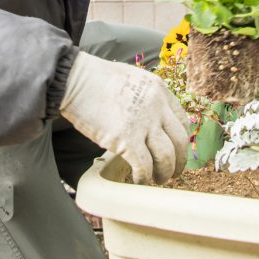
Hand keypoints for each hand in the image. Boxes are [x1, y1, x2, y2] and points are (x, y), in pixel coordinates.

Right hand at [60, 52, 189, 184]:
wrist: (75, 80)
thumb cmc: (97, 79)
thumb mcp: (132, 79)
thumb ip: (146, 97)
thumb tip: (151, 118)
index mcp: (159, 90)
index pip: (182, 121)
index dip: (182, 141)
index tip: (177, 151)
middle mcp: (157, 106)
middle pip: (180, 141)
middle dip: (179, 161)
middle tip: (172, 171)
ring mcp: (143, 123)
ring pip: (166, 157)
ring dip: (164, 172)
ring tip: (157, 178)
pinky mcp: (126, 139)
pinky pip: (144, 166)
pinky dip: (144, 177)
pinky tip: (139, 179)